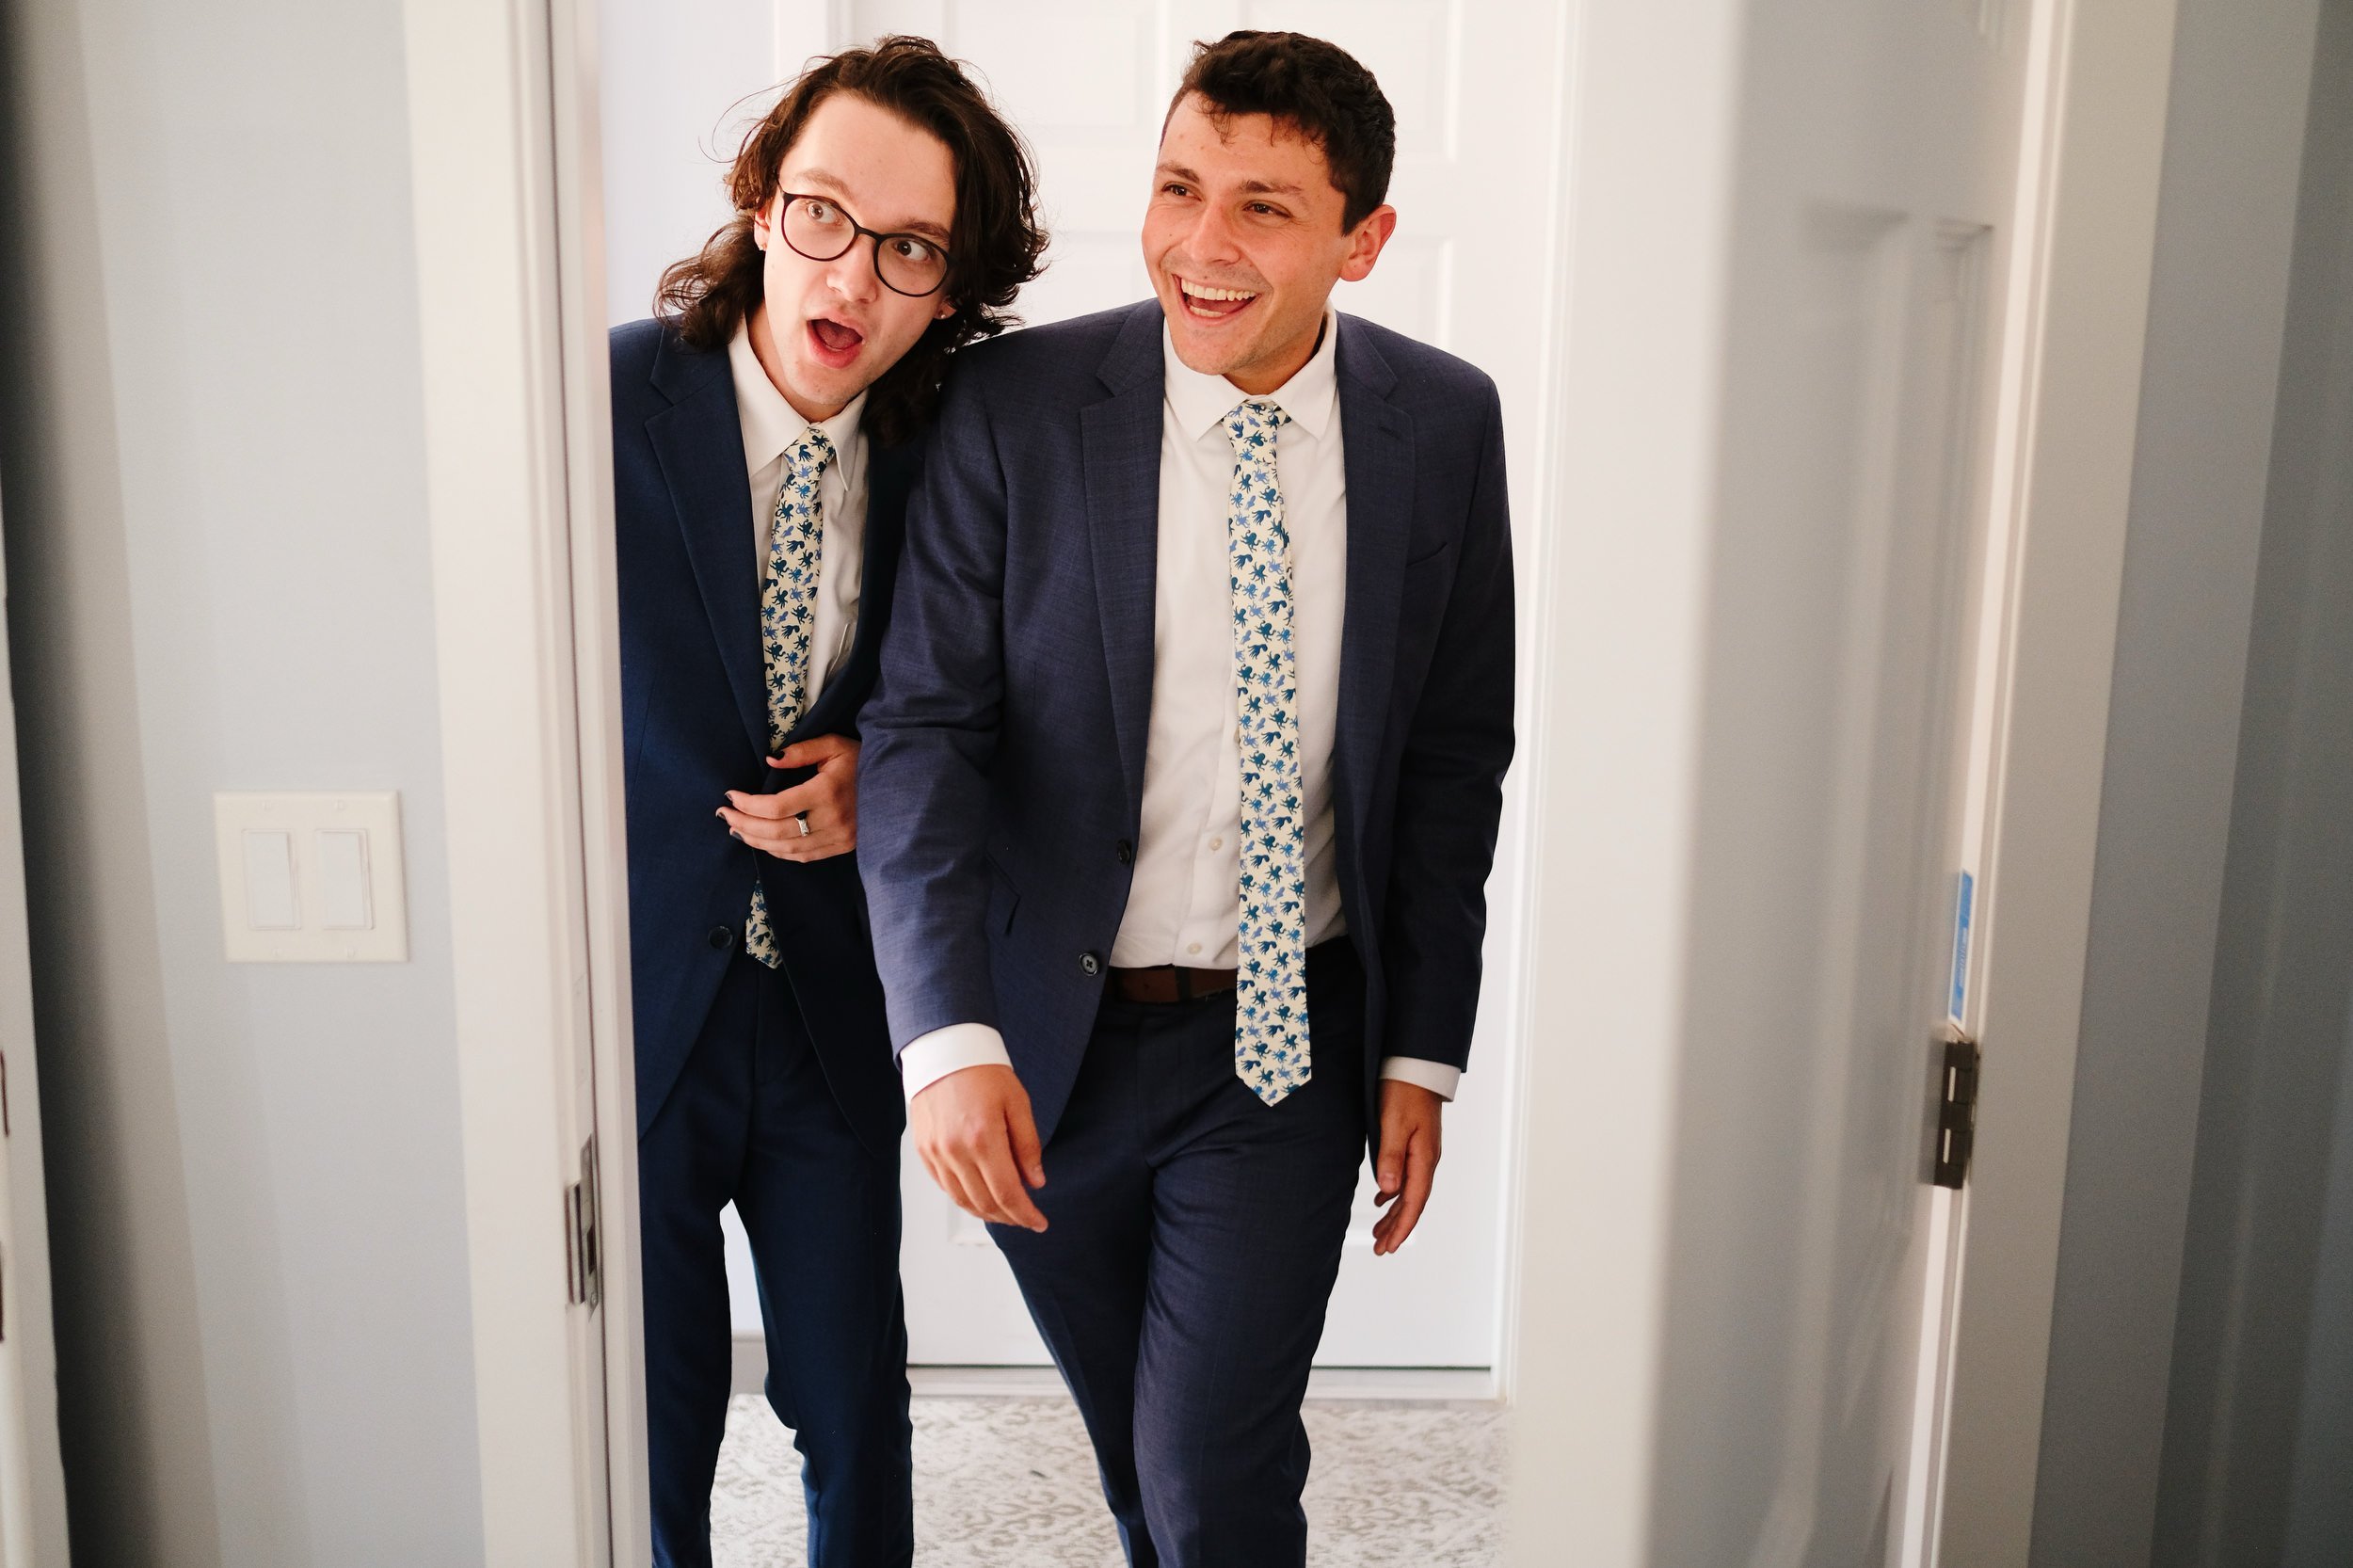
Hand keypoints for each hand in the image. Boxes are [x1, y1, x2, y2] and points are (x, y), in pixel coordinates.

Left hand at [717, 734, 858, 862]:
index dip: (747, 805)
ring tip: (736, 829)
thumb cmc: (864, 760)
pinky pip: (802, 857)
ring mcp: (838, 838)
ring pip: (786, 848)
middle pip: (775, 832)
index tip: (730, 795)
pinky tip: (762, 842)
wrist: (900, 785)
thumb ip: (801, 750)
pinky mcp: (841, 847)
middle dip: (743, 825)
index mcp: (827, 792)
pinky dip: (777, 851)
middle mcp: (831, 820)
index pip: (775, 807)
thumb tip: (771, 759)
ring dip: (755, 841)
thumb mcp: (834, 745)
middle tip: (724, 815)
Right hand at [910, 1064, 1047, 1231]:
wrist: (944, 1051)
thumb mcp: (1018, 1103)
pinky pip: (945, 1187)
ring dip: (987, 1213)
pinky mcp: (924, 1151)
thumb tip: (1036, 1183)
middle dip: (1010, 1217)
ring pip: (963, 1200)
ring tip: (1006, 1212)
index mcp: (984, 1138)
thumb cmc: (983, 1071)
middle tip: (1027, 1219)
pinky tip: (980, 1197)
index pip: (1008, 1194)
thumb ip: (1028, 1146)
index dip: (1026, 1214)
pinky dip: (965, 1199)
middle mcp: (956, 1151)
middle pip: (985, 1203)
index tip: (1040, 1222)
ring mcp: (936, 1153)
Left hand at [1371, 1080, 1442, 1254]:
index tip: (1387, 1248)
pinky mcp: (1416, 1143)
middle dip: (1397, 1228)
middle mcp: (1426, 1159)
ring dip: (1395, 1213)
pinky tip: (1382, 1199)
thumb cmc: (1404, 1090)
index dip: (1401, 1228)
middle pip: (1413, 1203)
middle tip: (1380, 1249)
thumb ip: (1390, 1157)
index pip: (1413, 1203)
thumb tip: (1389, 1191)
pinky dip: (1394, 1193)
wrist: (1417, 1065)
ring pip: (1409, 1191)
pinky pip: (1407, 1176)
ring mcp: (1423, 1152)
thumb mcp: (1393, 1123)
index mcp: (1423, 1158)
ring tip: (1378, 1232)